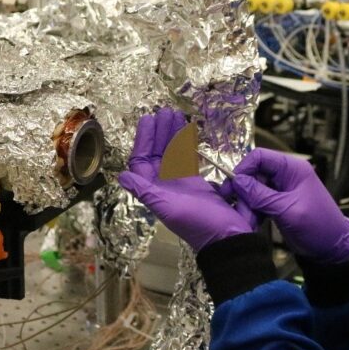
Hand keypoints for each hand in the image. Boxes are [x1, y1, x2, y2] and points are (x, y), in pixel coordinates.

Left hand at [119, 108, 255, 251]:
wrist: (226, 238)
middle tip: (163, 111)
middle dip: (159, 132)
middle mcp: (165, 184)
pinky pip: (188, 157)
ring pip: (173, 152)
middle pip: (157, 153)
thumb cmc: (198, 224)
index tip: (148, 120)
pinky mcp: (198, 181)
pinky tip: (188, 130)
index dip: (143, 140)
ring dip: (172, 134)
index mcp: (155, 190)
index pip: (142, 160)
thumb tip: (122, 176)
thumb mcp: (168, 208)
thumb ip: (145, 192)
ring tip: (175, 114)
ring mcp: (182, 182)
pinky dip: (187, 144)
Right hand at [225, 148, 348, 263]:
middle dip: (244, 192)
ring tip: (247, 221)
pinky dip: (253, 211)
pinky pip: (258, 201)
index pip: (260, 157)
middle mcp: (286, 175)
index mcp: (292, 168)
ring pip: (253, 190)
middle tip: (236, 208)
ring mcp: (281, 189)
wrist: (331, 247)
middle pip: (254, 174)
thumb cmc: (317, 225)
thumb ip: (261, 195)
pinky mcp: (278, 203)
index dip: (244, 168)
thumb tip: (237, 181)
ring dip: (247, 205)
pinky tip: (252, 223)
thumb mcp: (287, 210)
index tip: (232, 186)